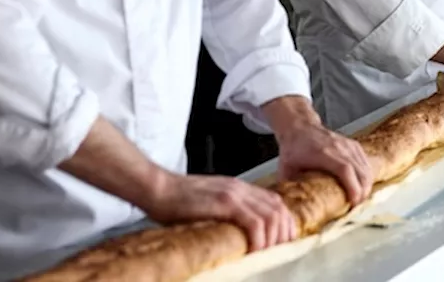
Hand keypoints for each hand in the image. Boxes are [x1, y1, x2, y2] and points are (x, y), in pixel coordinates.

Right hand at [142, 172, 295, 250]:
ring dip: (274, 238)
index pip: (275, 202)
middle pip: (279, 209)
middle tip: (281, 252)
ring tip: (268, 254)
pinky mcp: (225, 203)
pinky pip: (254, 222)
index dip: (285, 222)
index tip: (285, 241)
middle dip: (285, 232)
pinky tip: (255, 250)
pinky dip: (260, 238)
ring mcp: (234, 194)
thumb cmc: (176, 202)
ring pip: (271, 216)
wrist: (158, 189)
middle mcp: (241, 189)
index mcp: (239, 189)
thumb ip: (226, 214)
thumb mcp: (209, 205)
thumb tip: (237, 236)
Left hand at [275, 123, 373, 205]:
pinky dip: (367, 174)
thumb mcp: (285, 168)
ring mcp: (347, 145)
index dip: (352, 186)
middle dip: (363, 189)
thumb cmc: (293, 148)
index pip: (344, 169)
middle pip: (359, 169)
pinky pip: (365, 161)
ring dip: (367, 183)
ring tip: (362, 198)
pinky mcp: (352, 144)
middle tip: (358, 204)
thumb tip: (286, 207)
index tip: (354, 201)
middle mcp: (338, 147)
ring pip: (365, 166)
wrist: (300, 126)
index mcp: (323, 153)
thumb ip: (287, 187)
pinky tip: (364, 184)